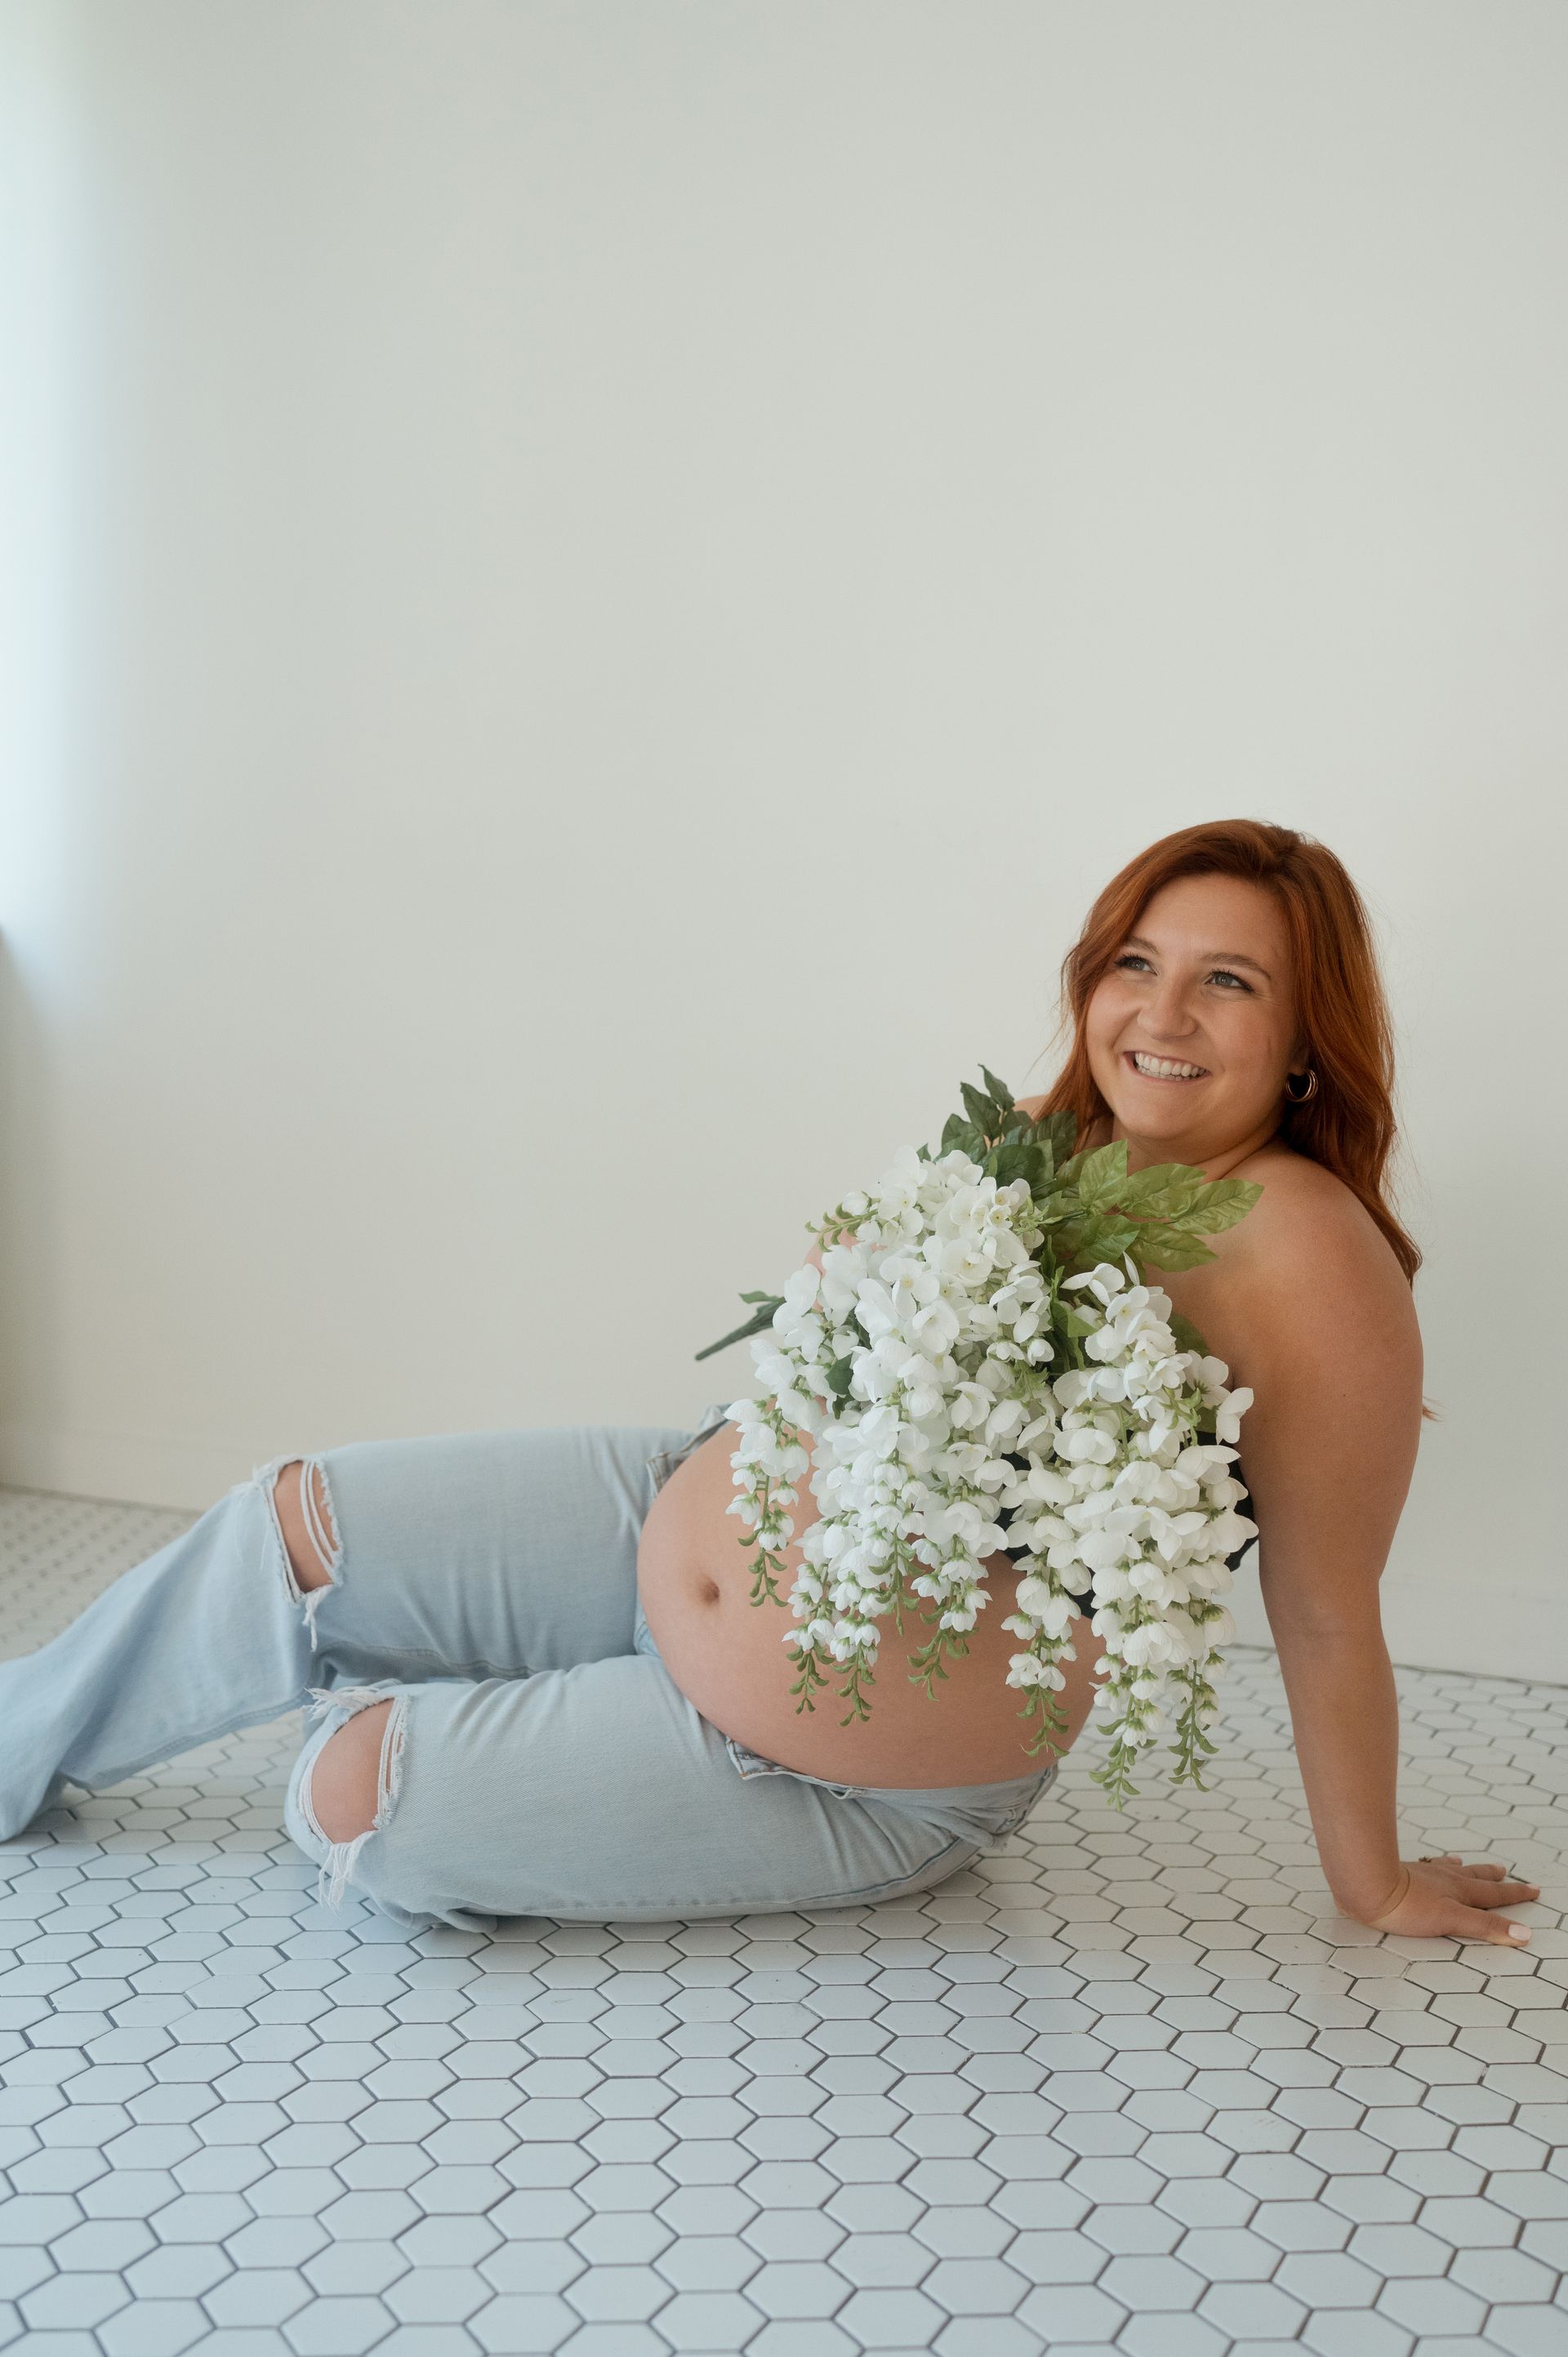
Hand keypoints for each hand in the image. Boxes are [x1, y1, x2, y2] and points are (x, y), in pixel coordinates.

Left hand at [1350, 1854, 1540, 1945]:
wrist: (1366, 1884)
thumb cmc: (1408, 1906)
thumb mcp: (1452, 1920)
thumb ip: (1486, 1926)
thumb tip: (1523, 1934)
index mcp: (1458, 1891)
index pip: (1493, 1895)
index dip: (1515, 1895)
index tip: (1533, 1889)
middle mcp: (1444, 1878)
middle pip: (1474, 1877)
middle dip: (1492, 1878)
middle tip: (1505, 1871)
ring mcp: (1423, 1873)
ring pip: (1450, 1869)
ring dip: (1464, 1868)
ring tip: (1469, 1863)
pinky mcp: (1402, 1873)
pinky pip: (1426, 1865)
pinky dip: (1435, 1864)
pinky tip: (1431, 1862)